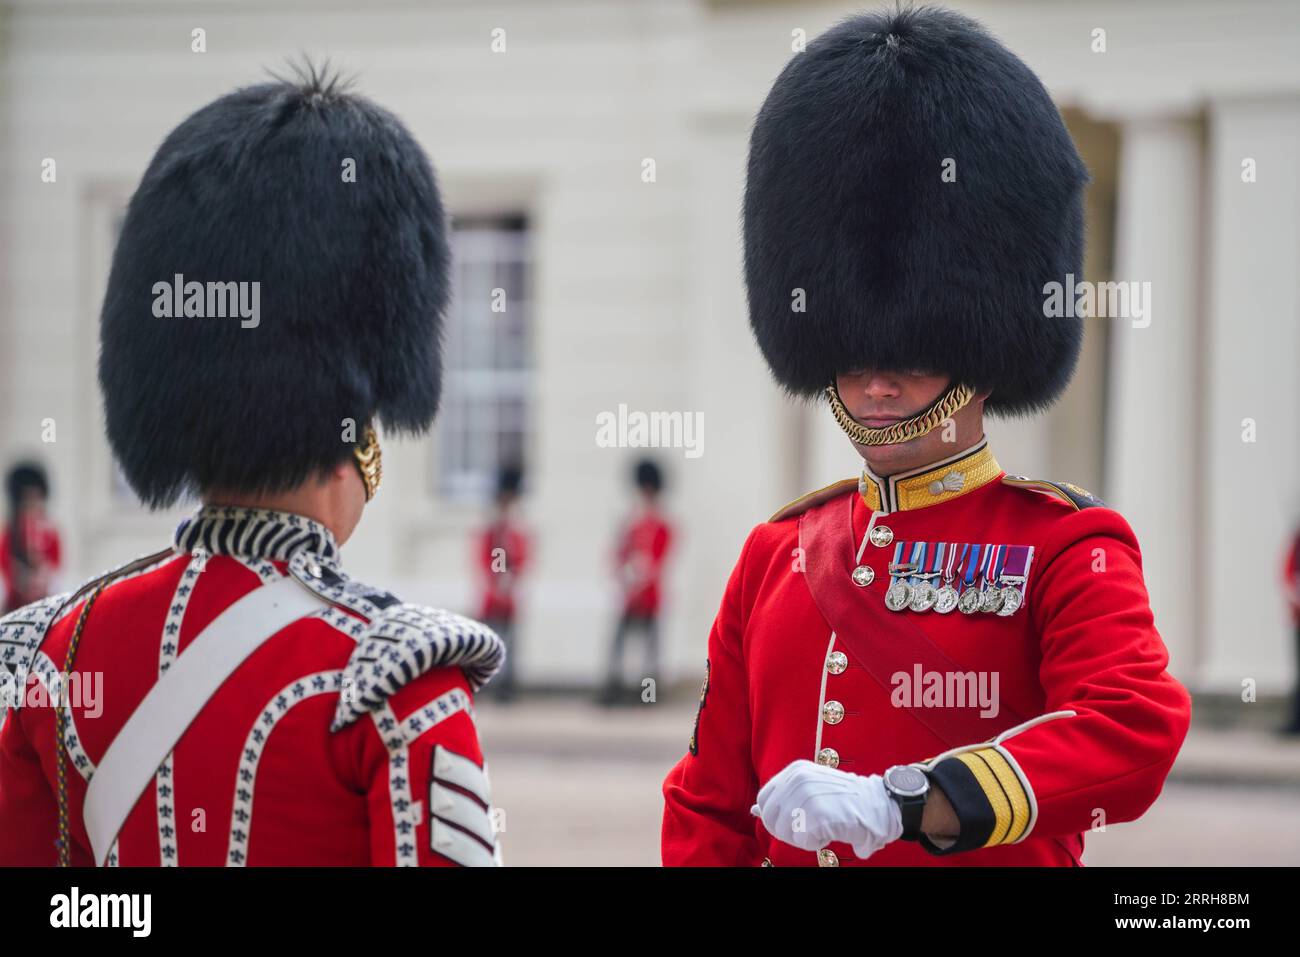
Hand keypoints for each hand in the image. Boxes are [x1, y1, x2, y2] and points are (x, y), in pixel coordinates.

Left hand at [751, 759, 902, 859]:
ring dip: (803, 836)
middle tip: (812, 827)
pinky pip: (802, 840)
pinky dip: (815, 842)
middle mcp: (797, 779)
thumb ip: (785, 798)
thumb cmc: (845, 801)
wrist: (878, 805)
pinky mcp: (817, 815)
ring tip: (824, 825)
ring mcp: (806, 796)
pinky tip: (831, 830)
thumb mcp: (812, 788)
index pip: (764, 800)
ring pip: (785, 832)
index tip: (794, 822)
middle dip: (788, 830)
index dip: (774, 817)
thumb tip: (756, 810)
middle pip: (771, 818)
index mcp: (795, 771)